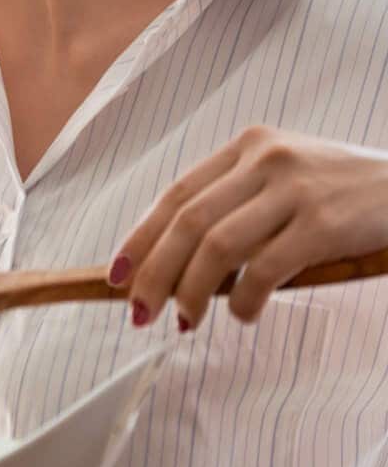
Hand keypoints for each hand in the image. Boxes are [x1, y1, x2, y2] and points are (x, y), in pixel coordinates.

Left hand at [112, 126, 387, 328]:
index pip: (176, 195)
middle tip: (139, 313)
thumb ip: (239, 203)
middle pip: (187, 222)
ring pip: (217, 246)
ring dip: (191, 291)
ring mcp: (295, 189)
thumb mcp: (289, 177)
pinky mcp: (325, 223)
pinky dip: (244, 299)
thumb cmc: (348, 192)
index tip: (117, 275)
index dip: (141, 238)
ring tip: (186, 321)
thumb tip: (177, 262)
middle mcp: (266, 159)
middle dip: (154, 273)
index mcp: (249, 146)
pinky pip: (266, 269)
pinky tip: (243, 315)